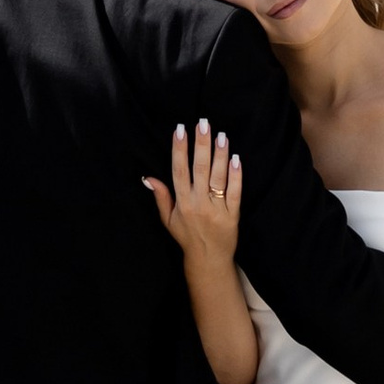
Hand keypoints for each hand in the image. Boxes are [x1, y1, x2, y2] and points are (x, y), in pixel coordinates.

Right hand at [145, 119, 242, 268]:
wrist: (209, 259)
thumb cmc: (187, 237)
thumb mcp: (168, 219)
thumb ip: (161, 197)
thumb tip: (148, 178)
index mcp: (182, 203)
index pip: (179, 171)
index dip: (179, 149)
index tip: (180, 129)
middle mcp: (198, 203)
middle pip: (199, 169)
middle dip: (201, 145)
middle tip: (203, 124)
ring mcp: (216, 209)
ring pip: (218, 177)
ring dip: (219, 155)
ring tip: (221, 135)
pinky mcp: (232, 214)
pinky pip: (235, 192)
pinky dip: (236, 175)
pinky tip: (236, 158)